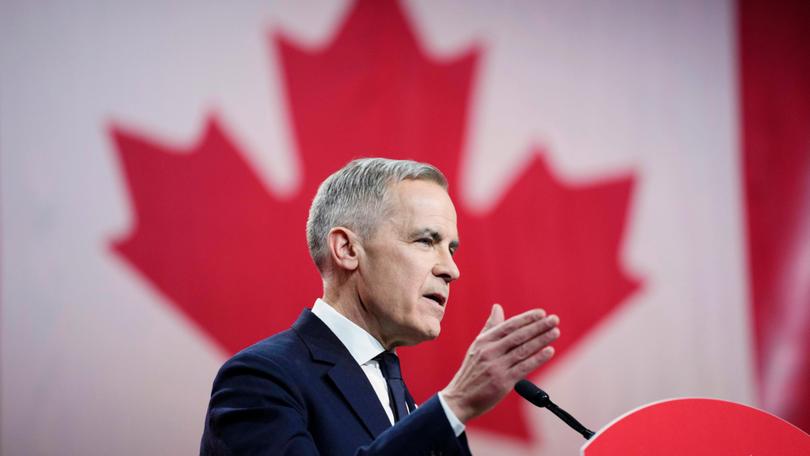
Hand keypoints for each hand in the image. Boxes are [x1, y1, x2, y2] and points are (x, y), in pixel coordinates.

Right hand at [440, 304, 559, 422]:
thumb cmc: (472, 372)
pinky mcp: (503, 382)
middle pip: (518, 336)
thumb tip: (497, 307)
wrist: (460, 398)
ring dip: (541, 340)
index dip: (526, 318)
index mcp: (483, 341)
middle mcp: (489, 352)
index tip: (542, 313)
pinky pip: (524, 367)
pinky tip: (549, 351)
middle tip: (554, 320)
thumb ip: (490, 327)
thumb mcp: (476, 346)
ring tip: (555, 332)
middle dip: (538, 326)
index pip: (508, 326)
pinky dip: (538, 358)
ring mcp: (496, 367)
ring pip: (523, 350)